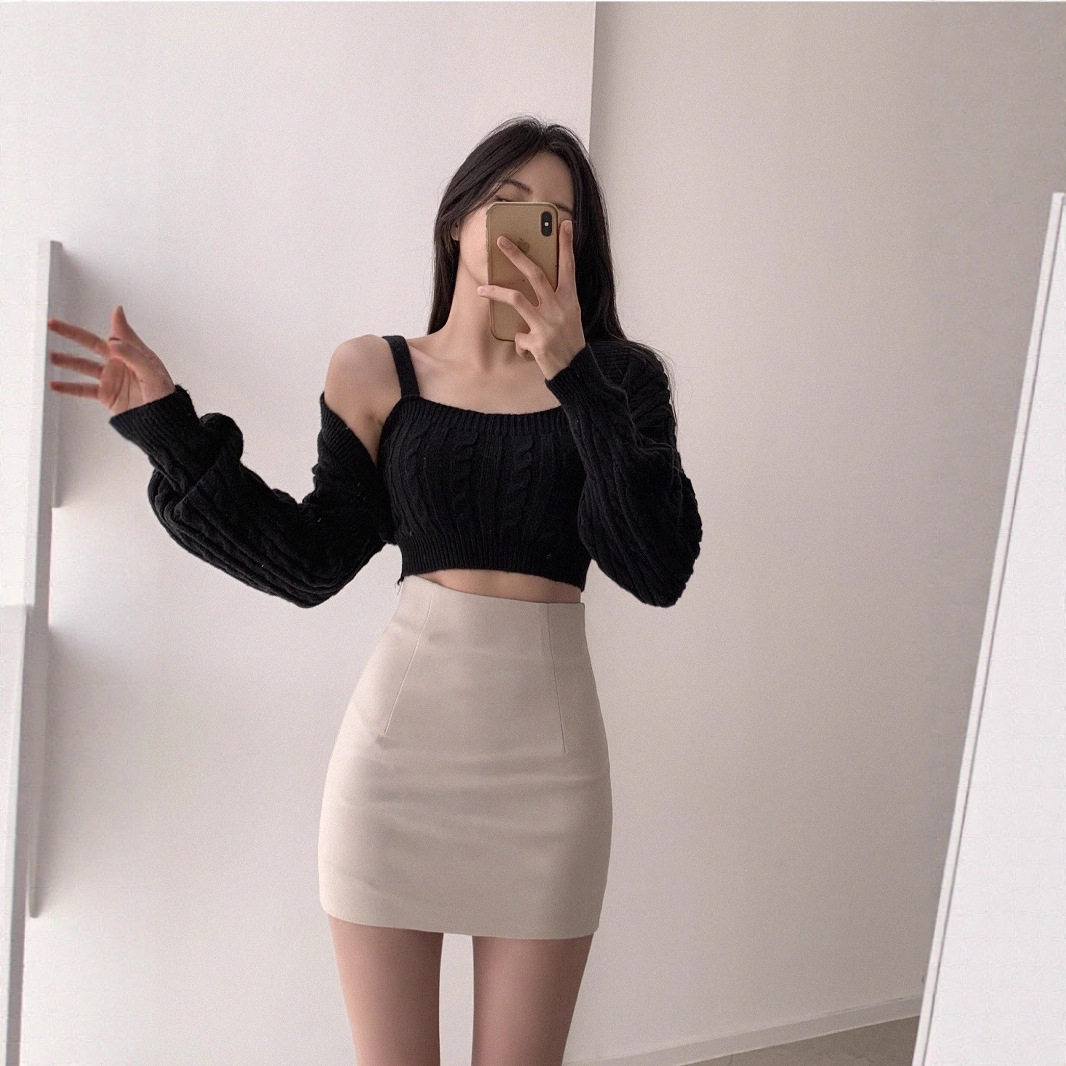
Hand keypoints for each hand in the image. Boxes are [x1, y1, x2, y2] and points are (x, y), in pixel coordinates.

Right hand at [47, 305, 175, 415]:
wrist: (162, 422)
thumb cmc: (163, 395)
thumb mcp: (151, 371)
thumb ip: (132, 352)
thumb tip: (112, 337)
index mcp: (133, 353)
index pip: (117, 334)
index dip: (113, 323)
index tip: (112, 311)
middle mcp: (119, 362)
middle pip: (91, 344)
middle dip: (72, 334)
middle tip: (52, 324)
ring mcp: (111, 378)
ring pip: (84, 366)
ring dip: (67, 361)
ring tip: (51, 356)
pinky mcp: (106, 395)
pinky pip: (84, 389)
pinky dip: (69, 387)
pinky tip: (54, 385)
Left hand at [477, 218, 585, 378]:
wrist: (575, 372)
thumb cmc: (569, 342)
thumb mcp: (569, 317)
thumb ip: (555, 301)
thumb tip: (530, 286)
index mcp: (570, 300)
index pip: (569, 266)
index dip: (566, 245)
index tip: (563, 223)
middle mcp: (559, 308)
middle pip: (535, 274)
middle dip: (516, 255)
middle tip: (500, 241)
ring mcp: (548, 325)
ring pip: (516, 298)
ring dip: (496, 292)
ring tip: (482, 289)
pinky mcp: (538, 342)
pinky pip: (518, 338)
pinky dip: (520, 344)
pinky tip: (527, 352)